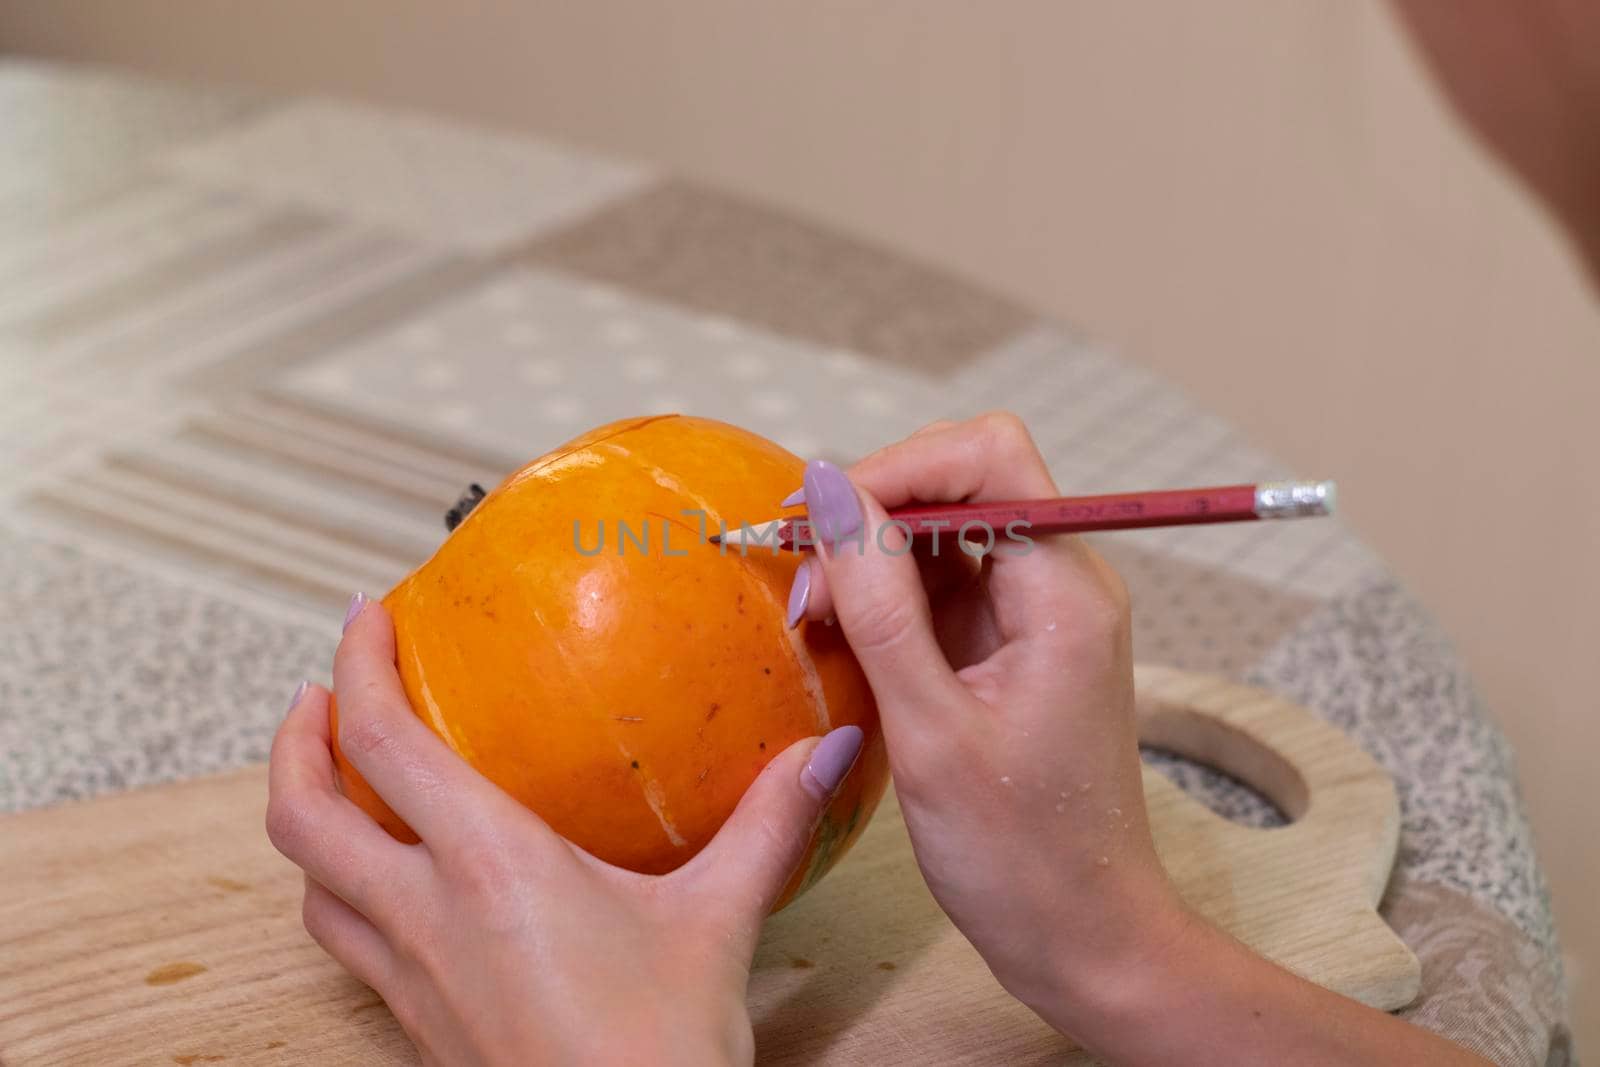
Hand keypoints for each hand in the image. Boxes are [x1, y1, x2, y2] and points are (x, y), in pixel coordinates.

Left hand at [267, 598, 863, 1066]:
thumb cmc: (659, 1054)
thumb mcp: (720, 920)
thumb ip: (767, 823)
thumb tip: (822, 749)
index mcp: (489, 866)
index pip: (383, 744)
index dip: (357, 668)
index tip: (365, 618)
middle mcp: (427, 916)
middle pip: (300, 815)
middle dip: (291, 742)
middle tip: (319, 697)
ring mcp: (411, 979)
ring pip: (311, 888)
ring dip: (309, 824)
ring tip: (345, 787)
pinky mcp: (417, 1028)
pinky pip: (349, 945)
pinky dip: (346, 893)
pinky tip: (401, 891)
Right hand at [791, 413, 1489, 1065]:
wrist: (1085, 938)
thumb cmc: (1022, 856)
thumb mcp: (931, 730)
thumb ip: (879, 604)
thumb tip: (831, 492)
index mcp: (1065, 592)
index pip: (986, 460)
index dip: (896, 469)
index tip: (819, 523)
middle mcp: (1060, 585)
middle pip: (959, 486)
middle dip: (872, 516)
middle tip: (802, 586)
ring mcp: (1034, 615)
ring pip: (939, 536)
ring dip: (868, 564)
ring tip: (812, 624)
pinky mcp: (1009, 648)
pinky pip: (938, 590)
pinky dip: (883, 604)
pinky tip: (842, 644)